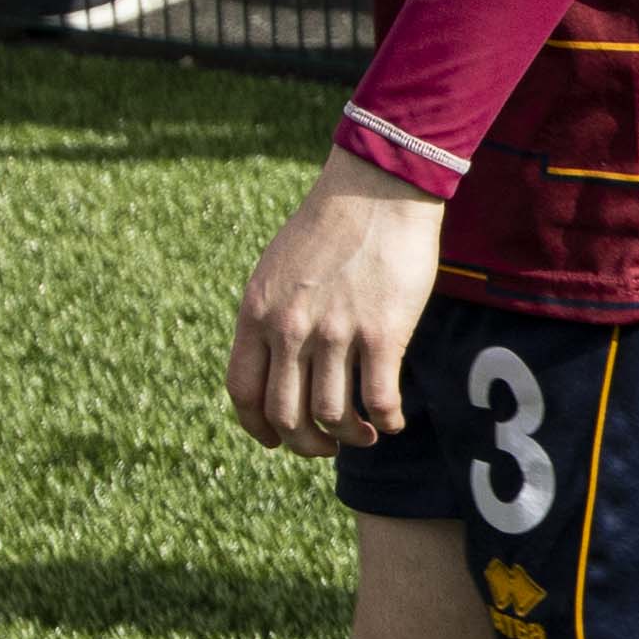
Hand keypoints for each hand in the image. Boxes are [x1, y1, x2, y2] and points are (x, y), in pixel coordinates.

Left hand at [230, 152, 446, 453]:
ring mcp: (336, 333)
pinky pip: (380, 398)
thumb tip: (281, 361)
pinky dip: (386, 420)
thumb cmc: (331, 227)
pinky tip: (394, 421)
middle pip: (288, 414)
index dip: (259, 427)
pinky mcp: (383, 333)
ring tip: (365, 434)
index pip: (244, 392)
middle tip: (327, 446)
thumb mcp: (277, 271)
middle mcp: (290, 329)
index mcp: (257, 314)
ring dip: (349, 437)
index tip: (277, 440)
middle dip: (307, 444)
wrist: (377, 191)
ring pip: (333, 415)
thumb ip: (272, 316)